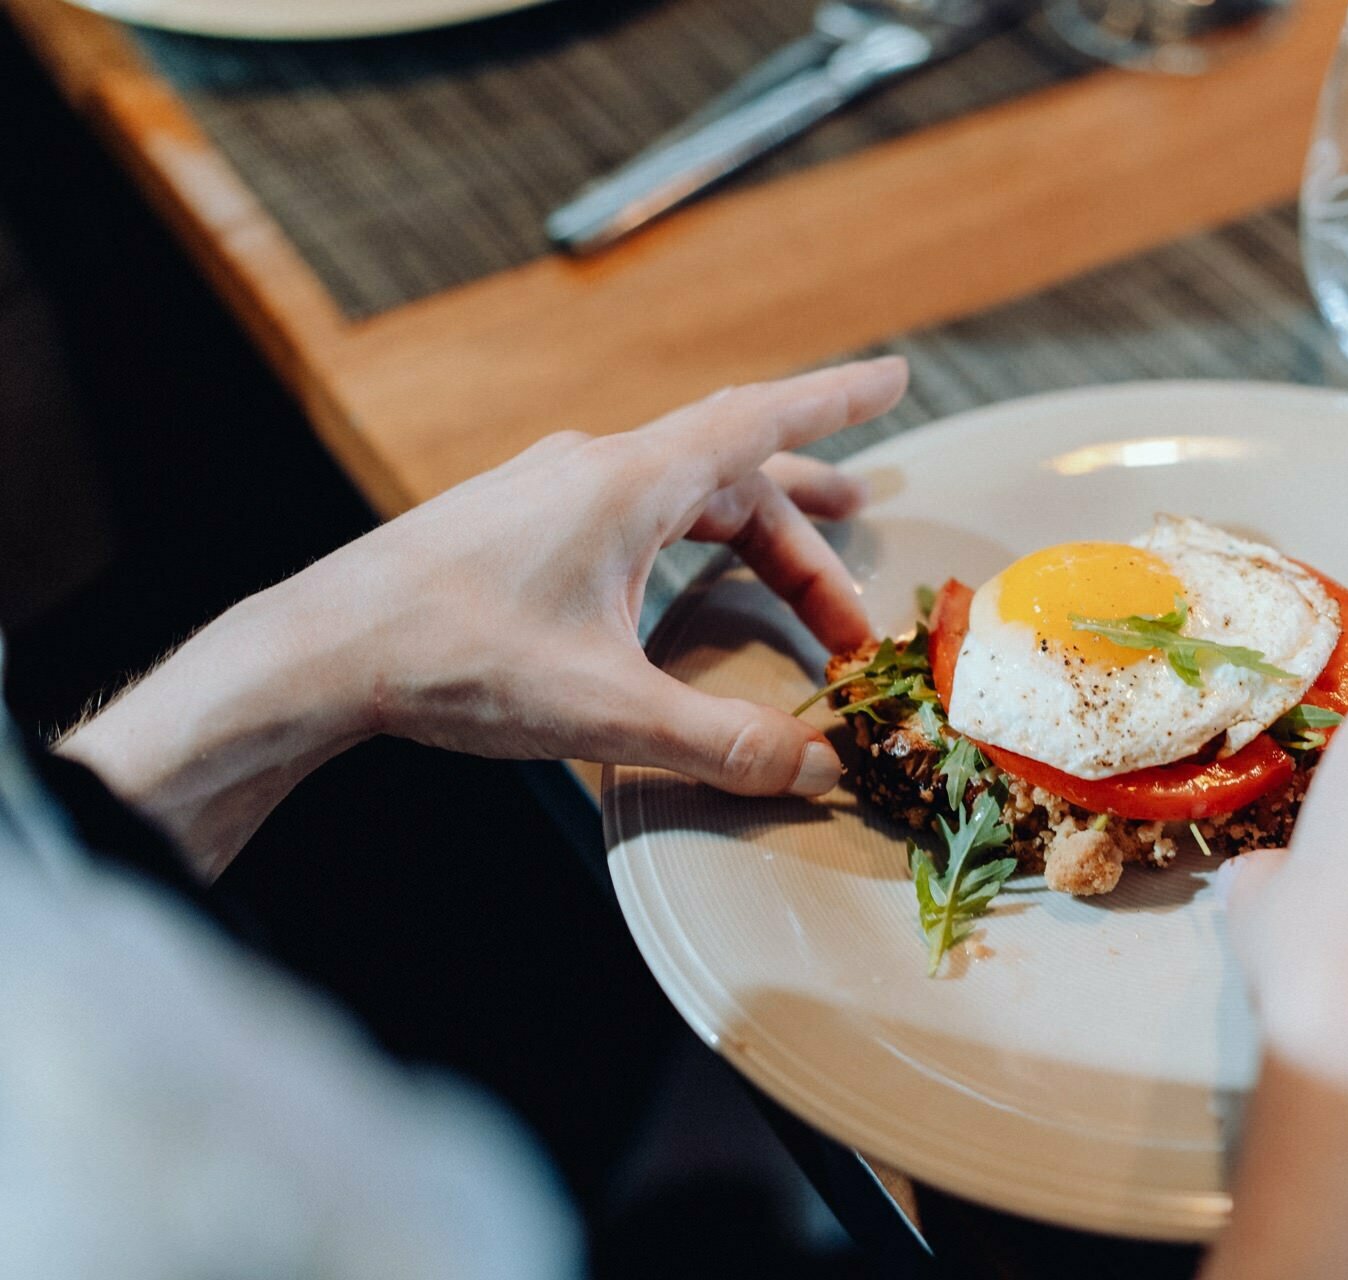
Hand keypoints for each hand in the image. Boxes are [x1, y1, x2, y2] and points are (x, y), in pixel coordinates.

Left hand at [59, 358, 907, 874]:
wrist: (320, 651)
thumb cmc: (455, 661)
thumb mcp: (608, 712)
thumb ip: (724, 739)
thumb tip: (816, 766)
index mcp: (630, 483)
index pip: (760, 421)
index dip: (836, 402)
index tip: (894, 377)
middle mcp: (595, 469)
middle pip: (733, 484)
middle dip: (805, 546)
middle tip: (852, 618)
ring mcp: (550, 491)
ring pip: (680, 499)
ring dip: (746, 543)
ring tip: (794, 585)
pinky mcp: (517, 524)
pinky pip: (632, 515)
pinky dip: (685, 547)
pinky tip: (679, 593)